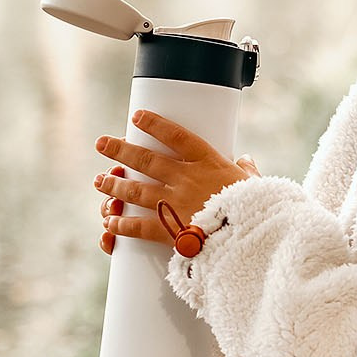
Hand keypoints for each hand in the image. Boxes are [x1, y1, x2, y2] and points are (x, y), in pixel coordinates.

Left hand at [94, 110, 258, 251]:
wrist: (251, 239)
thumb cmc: (257, 209)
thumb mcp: (255, 184)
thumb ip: (247, 171)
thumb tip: (246, 161)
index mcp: (209, 162)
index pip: (176, 135)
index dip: (154, 124)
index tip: (136, 116)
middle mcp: (187, 178)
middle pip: (146, 159)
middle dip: (120, 150)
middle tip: (101, 143)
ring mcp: (175, 203)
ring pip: (135, 189)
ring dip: (114, 184)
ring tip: (99, 180)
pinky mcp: (170, 229)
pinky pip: (138, 225)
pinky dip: (121, 223)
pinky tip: (110, 220)